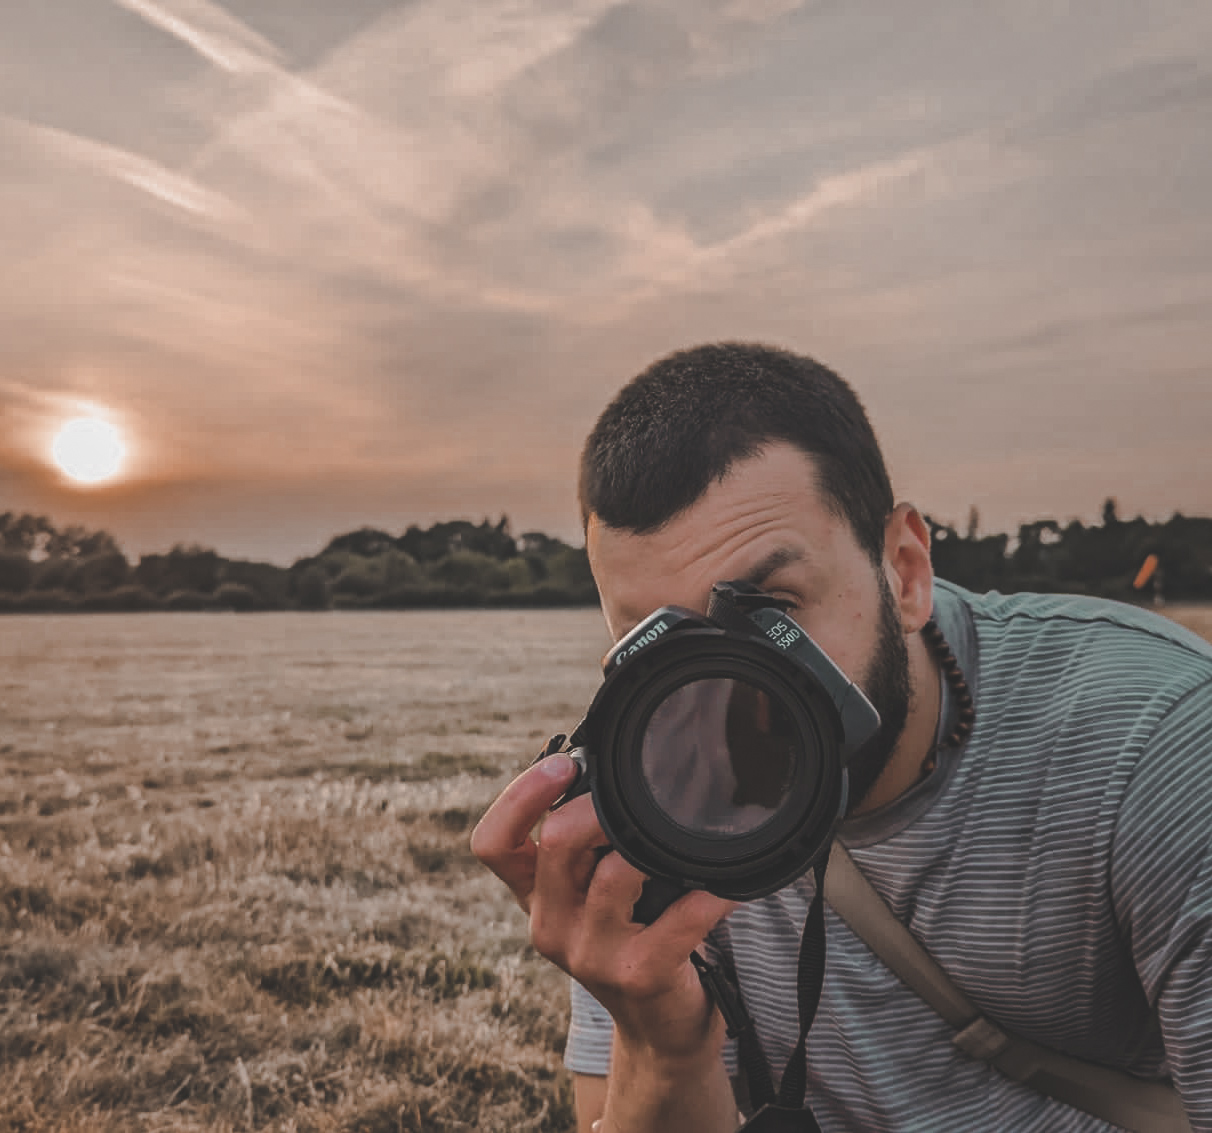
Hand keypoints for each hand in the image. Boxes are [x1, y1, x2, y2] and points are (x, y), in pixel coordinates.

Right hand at [471, 754, 734, 1059]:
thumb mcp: (592, 890)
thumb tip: (602, 762)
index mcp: (534, 893)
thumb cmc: (632, 935)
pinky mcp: (638, 976)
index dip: (519, 796)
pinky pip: (679, 921)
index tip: (561, 763)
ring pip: (615, 874)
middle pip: (556, 844)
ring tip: (680, 833)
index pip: (493, 843)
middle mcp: (550, 924)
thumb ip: (586, 840)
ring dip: (652, 846)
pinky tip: (725, 885)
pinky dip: (708, 896)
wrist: (660, 1026)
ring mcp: (590, 954)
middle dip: (597, 805)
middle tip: (632, 790)